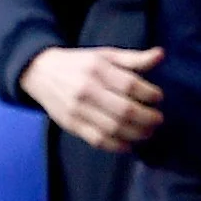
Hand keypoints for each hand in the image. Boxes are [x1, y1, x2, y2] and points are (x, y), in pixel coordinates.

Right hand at [20, 44, 165, 152]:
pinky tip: (129, 143)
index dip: (150, 94)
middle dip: (148, 118)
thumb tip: (161, 54)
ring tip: (148, 131)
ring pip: (114, 128)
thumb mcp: (105, 55)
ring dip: (138, 134)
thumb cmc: (79, 63)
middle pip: (125, 110)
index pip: (130, 85)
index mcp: (96, 69)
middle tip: (158, 119)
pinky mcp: (71, 124)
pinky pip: (98, 140)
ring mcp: (77, 109)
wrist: (40, 72)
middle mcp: (86, 90)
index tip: (157, 98)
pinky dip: (118, 146)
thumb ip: (133, 58)